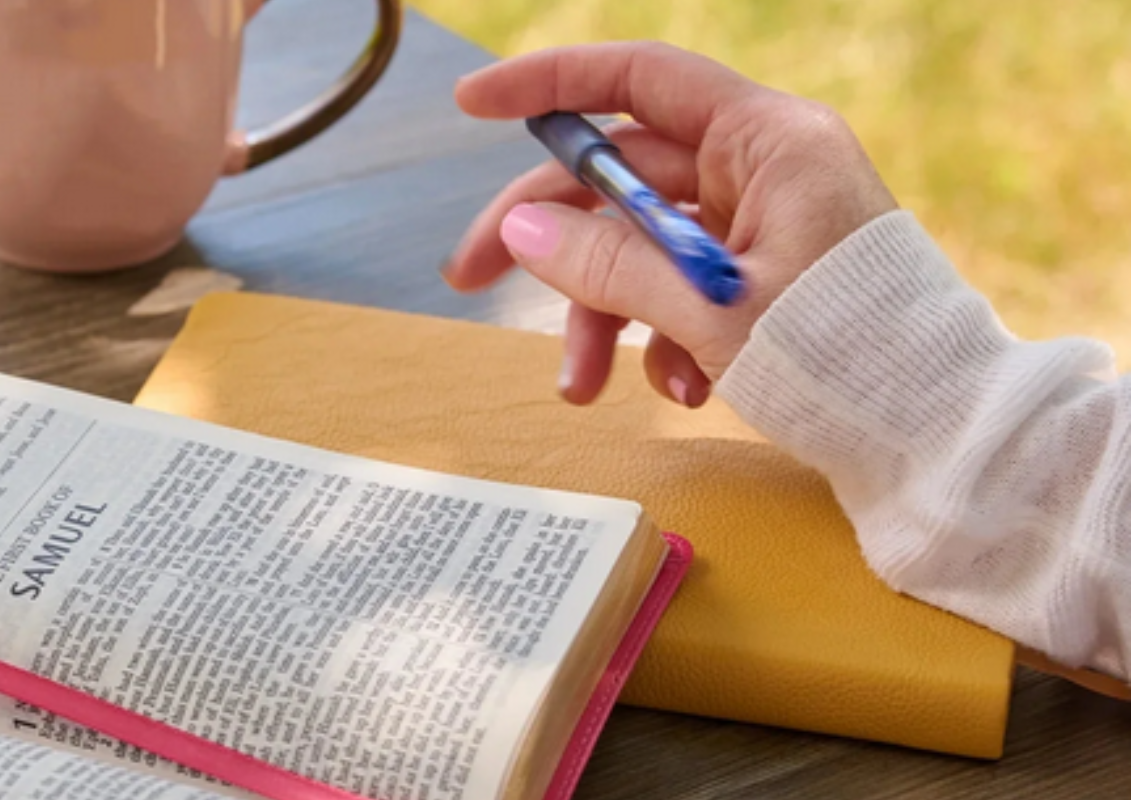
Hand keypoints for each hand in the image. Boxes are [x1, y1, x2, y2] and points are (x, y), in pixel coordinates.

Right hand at [443, 42, 898, 405]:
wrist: (940, 440)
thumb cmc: (847, 360)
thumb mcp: (710, 311)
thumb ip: (607, 265)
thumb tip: (519, 228)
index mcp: (768, 142)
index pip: (638, 81)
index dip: (549, 85)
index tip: (473, 105)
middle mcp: (764, 169)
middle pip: (621, 176)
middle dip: (547, 236)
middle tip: (466, 276)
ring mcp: (765, 225)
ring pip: (643, 246)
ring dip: (602, 314)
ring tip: (582, 388)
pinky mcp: (765, 279)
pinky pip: (681, 289)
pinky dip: (661, 340)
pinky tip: (683, 390)